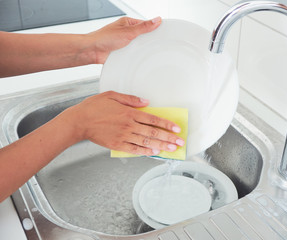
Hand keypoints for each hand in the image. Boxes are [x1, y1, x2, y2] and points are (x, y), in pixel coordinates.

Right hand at [63, 91, 183, 154]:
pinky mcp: (117, 145)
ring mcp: (123, 136)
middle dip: (169, 137)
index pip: (153, 119)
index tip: (177, 128)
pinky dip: (145, 152)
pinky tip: (154, 153)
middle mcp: (129, 125)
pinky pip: (134, 150)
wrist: (79, 121)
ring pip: (146, 142)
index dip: (166, 124)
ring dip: (161, 146)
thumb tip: (146, 102)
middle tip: (180, 142)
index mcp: (129, 112)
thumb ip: (131, 99)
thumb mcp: (112, 95)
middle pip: (153, 132)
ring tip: (172, 149)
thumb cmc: (94, 107)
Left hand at [87, 17, 161, 63]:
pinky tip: (136, 58)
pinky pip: (133, 55)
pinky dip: (135, 57)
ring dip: (140, 51)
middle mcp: (127, 33)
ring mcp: (125, 43)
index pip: (146, 25)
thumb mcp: (128, 31)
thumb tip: (156, 20)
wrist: (93, 51)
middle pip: (143, 37)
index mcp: (128, 23)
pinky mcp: (123, 53)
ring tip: (142, 52)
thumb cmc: (104, 38)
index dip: (154, 29)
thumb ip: (143, 27)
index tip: (162, 33)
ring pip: (139, 47)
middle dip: (147, 42)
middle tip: (153, 45)